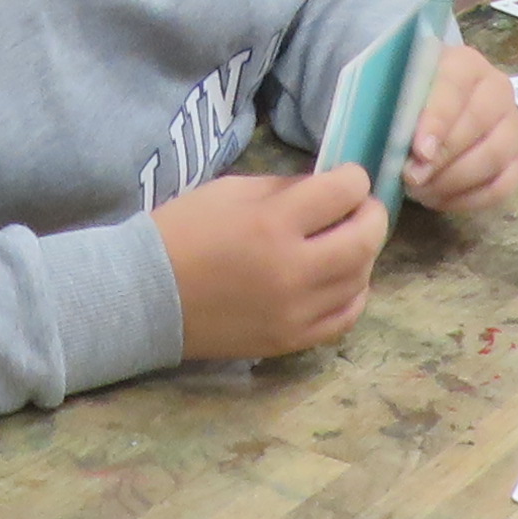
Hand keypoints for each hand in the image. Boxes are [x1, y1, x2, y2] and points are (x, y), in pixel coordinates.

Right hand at [154, 165, 387, 359]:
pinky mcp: (291, 340)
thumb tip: (327, 191)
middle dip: (372, 215)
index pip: (343, 193)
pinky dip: (353, 294)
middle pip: (364, 239)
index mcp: (272, 224)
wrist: (145, 296)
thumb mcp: (232, 191)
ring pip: (360, 279)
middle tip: (361, 208)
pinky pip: (345, 318)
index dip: (353, 178)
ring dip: (363, 254)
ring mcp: (295, 312)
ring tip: (346, 241)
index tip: (346, 178)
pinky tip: (342, 280)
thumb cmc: (183, 233)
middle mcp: (292, 270)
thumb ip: (286, 189)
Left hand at [406, 42, 517, 216]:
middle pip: (478, 123)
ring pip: (494, 157)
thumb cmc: (405, 101)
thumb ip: (392, 109)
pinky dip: (469, 200)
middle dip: (442, 157)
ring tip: (420, 190)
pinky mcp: (516, 161)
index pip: (454, 88)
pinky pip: (502, 187)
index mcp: (464, 63)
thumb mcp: (393, 93)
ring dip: (454, 181)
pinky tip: (438, 200)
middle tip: (412, 178)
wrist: (425, 114)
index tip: (420, 151)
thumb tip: (391, 142)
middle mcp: (496, 89)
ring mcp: (511, 126)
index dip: (437, 120)